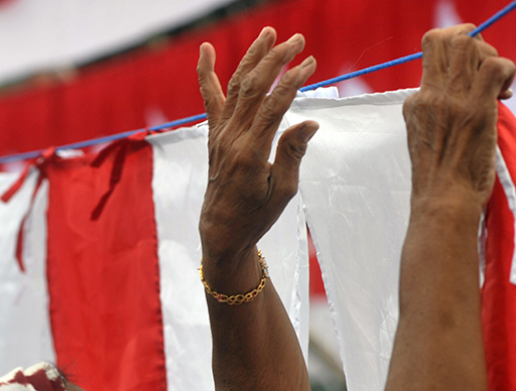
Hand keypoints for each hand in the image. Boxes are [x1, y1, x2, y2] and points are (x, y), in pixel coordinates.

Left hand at [197, 28, 317, 276]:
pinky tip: (205, 51)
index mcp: (251, 155)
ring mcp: (219, 136)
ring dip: (251, 58)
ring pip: (233, 88)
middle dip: (275, 60)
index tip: (310, 63)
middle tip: (298, 39)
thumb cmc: (256, 215)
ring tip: (268, 34)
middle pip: (252, 89)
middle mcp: (230, 140)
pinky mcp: (213, 136)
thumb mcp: (283, 191)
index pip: (272, 107)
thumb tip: (309, 121)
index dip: (292, 82)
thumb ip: (292, 153)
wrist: (222, 231)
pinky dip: (205, 74)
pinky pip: (209, 99)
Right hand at [404, 25, 515, 216]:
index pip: (431, 54)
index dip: (455, 57)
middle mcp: (428, 96)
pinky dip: (507, 71)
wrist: (442, 201)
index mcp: (414, 104)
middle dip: (471, 44)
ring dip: (489, 55)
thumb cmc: (438, 180)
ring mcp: (450, 100)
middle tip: (483, 72)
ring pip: (468, 43)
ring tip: (496, 85)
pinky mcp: (474, 108)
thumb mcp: (423, 140)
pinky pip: (495, 65)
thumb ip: (434, 114)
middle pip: (442, 37)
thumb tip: (461, 97)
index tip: (468, 79)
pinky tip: (504, 94)